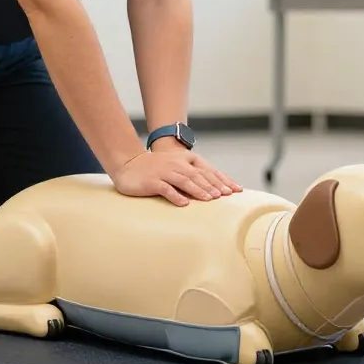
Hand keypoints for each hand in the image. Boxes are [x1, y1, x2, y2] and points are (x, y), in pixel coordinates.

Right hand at [111, 139, 242, 206]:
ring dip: (198, 190)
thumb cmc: (155, 168)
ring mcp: (164, 172)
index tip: (235, 190)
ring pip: (185, 181)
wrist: (128, 164)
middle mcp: (176, 164)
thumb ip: (193, 174)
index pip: (207, 170)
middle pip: (198, 175)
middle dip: (213, 186)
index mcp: (185, 159)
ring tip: (210, 199)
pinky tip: (184, 204)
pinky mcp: (152, 181)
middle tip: (225, 196)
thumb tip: (215, 189)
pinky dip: (176, 196)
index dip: (222, 180)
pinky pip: (166, 189)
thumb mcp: (176, 166)